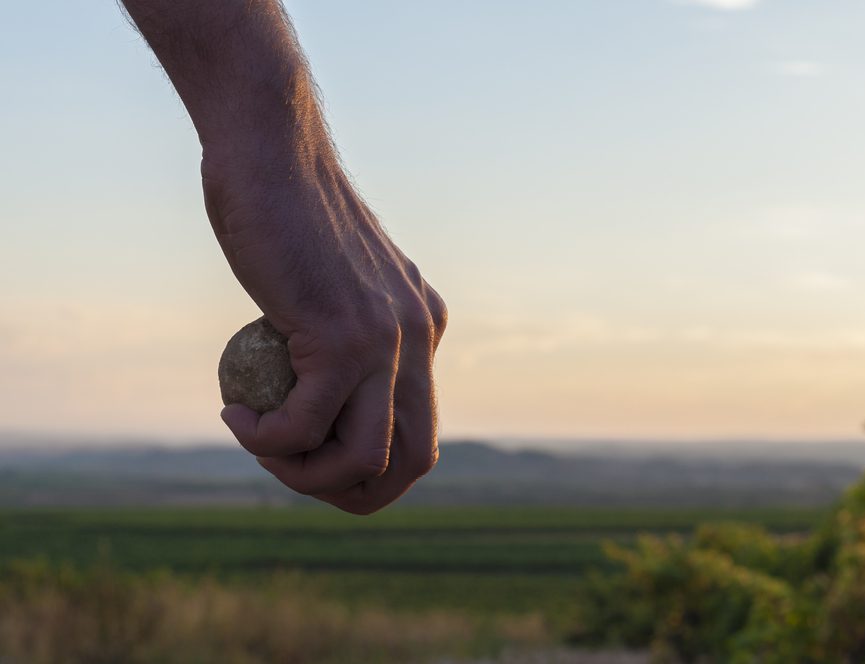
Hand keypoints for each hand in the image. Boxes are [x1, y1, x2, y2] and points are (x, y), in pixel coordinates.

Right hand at [203, 139, 445, 513]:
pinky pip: (306, 426)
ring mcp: (388, 337)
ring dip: (304, 477)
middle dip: (352, 494)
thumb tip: (324, 392)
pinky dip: (265, 440)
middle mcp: (420, 336)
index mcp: (423, 328)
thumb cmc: (287, 215)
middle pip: (415, 461)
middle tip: (289, 468)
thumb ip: (346, 334)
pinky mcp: (342, 333)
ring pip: (366, 459)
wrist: (271, 151)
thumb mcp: (333, 283)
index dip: (368, 469)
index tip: (309, 455)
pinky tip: (234, 414)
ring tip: (257, 442)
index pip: (420, 432)